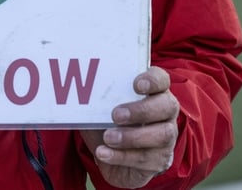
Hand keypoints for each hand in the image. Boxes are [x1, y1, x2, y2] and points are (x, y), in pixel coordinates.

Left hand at [80, 66, 178, 188]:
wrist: (111, 159)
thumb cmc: (106, 125)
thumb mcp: (98, 110)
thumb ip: (96, 98)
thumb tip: (74, 88)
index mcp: (152, 94)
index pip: (162, 80)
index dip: (153, 80)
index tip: (136, 85)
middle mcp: (165, 114)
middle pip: (167, 106)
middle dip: (142, 110)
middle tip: (116, 115)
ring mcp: (166, 138)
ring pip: (162, 135)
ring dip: (131, 137)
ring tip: (108, 137)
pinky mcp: (160, 161)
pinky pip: (146, 159)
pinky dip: (121, 156)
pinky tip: (103, 153)